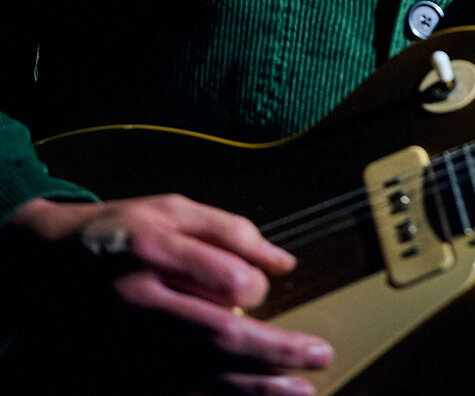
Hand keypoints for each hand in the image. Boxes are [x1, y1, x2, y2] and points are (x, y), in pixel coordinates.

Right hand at [4, 194, 332, 393]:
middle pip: (216, 336)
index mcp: (152, 250)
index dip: (255, 287)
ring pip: (200, 376)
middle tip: (321, 356)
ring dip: (255, 390)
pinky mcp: (121, 376)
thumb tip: (285, 262)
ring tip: (301, 394)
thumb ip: (229, 230)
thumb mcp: (170, 209)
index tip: (263, 288)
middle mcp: (139, 303)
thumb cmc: (119, 230)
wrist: (43, 264)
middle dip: (274, 352)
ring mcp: (127, 347)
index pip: (222, 277)